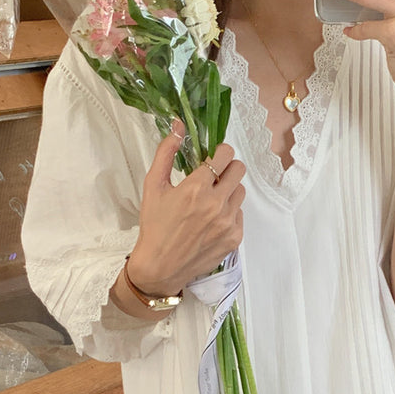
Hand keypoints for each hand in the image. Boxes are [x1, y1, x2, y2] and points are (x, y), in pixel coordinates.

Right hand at [127, 124, 245, 296]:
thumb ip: (166, 153)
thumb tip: (178, 126)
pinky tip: (212, 219)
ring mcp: (228, 222)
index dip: (221, 152)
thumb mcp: (153, 185)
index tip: (214, 157)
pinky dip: (230, 212)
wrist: (160, 266)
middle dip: (227, 168)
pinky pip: (240, 214)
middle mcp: (216, 204)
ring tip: (211, 200)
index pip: (225, 155)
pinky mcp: (234, 237)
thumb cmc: (154, 225)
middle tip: (214, 177)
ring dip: (229, 190)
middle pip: (239, 170)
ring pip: (241, 192)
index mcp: (196, 188)